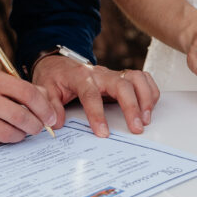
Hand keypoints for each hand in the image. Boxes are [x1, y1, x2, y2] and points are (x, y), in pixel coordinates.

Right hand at [0, 67, 57, 144]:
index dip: (43, 107)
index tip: (50, 118)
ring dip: (19, 136)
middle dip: (34, 126)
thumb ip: (18, 89)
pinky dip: (1, 140)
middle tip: (38, 129)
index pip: (26, 92)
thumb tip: (46, 100)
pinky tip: (0, 134)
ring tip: (20, 133)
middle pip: (19, 115)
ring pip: (7, 132)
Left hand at [32, 55, 159, 137]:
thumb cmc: (55, 77)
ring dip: (145, 98)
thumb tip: (57, 122)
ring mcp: (113, 73)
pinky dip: (150, 91)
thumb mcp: (46, 89)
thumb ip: (52, 105)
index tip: (103, 133)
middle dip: (131, 107)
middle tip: (137, 128)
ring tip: (146, 119)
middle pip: (122, 84)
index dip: (97, 114)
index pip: (91, 94)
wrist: (59, 63)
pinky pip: (142, 78)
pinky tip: (149, 107)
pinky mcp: (121, 77)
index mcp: (80, 76)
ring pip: (136, 77)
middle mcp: (100, 73)